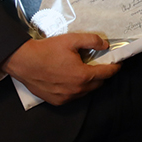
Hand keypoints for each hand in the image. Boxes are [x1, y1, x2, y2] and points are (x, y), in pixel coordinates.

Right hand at [0, 33, 119, 105]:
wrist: (24, 61)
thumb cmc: (47, 50)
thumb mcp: (72, 40)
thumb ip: (92, 41)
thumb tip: (105, 45)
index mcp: (83, 76)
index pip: (106, 74)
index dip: (114, 67)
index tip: (118, 63)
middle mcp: (76, 90)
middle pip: (98, 84)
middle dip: (102, 74)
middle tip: (99, 64)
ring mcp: (66, 97)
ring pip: (86, 91)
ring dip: (89, 82)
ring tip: (84, 70)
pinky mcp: (57, 101)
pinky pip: (73, 96)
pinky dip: (77, 88)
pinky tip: (71, 78)